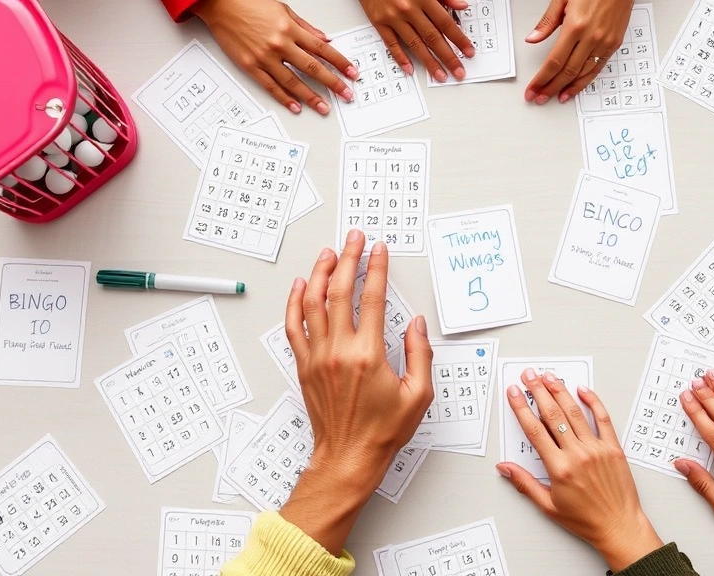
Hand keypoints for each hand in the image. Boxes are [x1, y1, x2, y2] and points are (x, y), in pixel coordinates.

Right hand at [192, 0, 356, 113]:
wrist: (219, 3)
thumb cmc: (249, 3)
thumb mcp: (283, 9)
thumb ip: (305, 27)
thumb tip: (324, 40)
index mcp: (290, 29)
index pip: (322, 49)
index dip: (340, 63)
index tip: (351, 73)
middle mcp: (280, 44)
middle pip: (313, 67)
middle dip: (333, 83)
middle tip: (346, 94)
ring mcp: (265, 56)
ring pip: (293, 81)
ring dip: (311, 97)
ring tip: (324, 107)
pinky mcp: (250, 66)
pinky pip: (270, 85)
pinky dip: (284, 98)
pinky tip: (296, 106)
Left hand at [280, 230, 433, 553]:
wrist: (348, 457)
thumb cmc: (382, 431)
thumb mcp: (418, 395)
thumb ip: (419, 354)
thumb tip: (414, 323)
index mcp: (368, 354)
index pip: (371, 298)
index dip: (376, 268)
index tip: (379, 250)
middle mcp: (339, 351)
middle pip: (340, 291)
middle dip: (348, 259)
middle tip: (354, 239)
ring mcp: (317, 357)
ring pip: (313, 303)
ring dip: (320, 274)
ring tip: (329, 254)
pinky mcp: (304, 367)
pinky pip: (294, 327)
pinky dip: (295, 303)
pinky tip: (301, 287)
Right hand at [359, 0, 474, 82]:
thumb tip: (462, 5)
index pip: (446, 23)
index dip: (459, 39)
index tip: (469, 52)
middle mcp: (409, 9)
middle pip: (433, 38)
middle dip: (448, 57)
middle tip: (458, 71)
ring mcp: (394, 17)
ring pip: (415, 44)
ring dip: (429, 62)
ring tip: (440, 75)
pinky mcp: (379, 22)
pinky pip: (391, 43)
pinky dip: (401, 57)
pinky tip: (410, 69)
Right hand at [496, 369, 662, 571]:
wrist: (619, 526)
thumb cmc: (586, 520)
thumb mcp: (548, 505)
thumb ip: (525, 483)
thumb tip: (505, 468)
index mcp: (559, 468)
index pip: (534, 430)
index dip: (521, 408)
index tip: (514, 394)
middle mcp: (578, 454)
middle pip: (553, 415)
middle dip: (538, 391)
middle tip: (529, 375)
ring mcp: (597, 449)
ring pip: (574, 413)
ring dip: (560, 391)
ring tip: (549, 377)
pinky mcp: (613, 448)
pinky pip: (602, 418)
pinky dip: (593, 402)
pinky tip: (583, 390)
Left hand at [524, 0, 633, 103]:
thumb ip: (547, 22)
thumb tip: (533, 38)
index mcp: (575, 26)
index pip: (554, 62)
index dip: (541, 79)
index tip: (532, 89)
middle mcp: (591, 37)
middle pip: (567, 72)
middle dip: (550, 88)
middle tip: (539, 97)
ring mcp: (605, 42)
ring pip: (583, 74)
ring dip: (568, 88)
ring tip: (555, 97)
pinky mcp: (614, 43)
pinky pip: (597, 68)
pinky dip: (585, 81)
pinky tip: (575, 87)